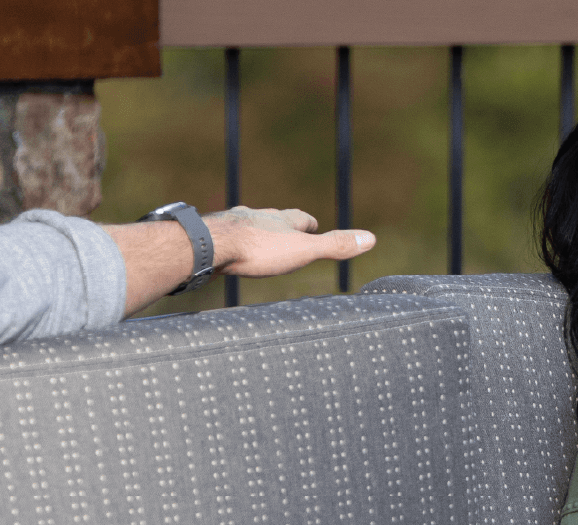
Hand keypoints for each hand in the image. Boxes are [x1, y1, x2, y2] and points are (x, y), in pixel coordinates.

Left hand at [206, 206, 374, 276]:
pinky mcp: (210, 238)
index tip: (313, 226)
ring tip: (254, 244)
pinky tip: (223, 253)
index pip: (301, 218)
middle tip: (285, 235)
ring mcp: (231, 225)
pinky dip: (228, 245)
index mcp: (280, 220)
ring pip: (246, 226)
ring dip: (252, 234)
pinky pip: (223, 239)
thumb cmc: (257, 250)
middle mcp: (256, 217)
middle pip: (273, 219)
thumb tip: (371, 239)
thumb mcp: (303, 250)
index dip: (308, 223)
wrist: (207, 246)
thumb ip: (334, 246)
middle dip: (280, 227)